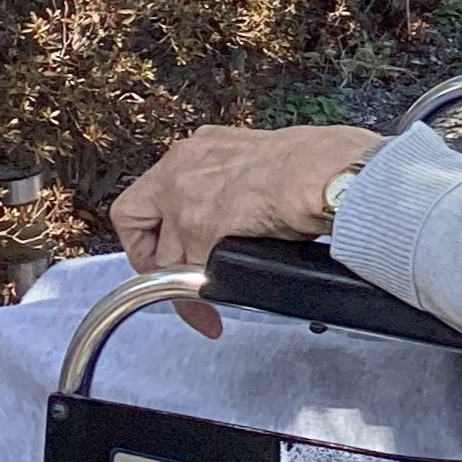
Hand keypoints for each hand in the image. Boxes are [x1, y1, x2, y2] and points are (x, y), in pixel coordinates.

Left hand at [111, 123, 382, 337]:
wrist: (325, 173)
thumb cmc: (314, 166)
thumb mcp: (258, 161)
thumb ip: (233, 182)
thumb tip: (238, 212)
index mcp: (201, 147)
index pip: (154, 189)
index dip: (156, 228)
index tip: (170, 252)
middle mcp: (183, 166)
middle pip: (135, 220)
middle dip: (150, 259)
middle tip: (170, 284)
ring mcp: (186, 198)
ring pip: (164, 256)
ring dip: (181, 289)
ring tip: (204, 312)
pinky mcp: (199, 230)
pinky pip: (184, 279)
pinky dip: (197, 303)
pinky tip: (212, 315)